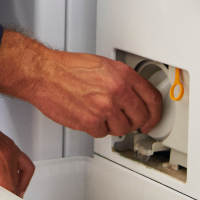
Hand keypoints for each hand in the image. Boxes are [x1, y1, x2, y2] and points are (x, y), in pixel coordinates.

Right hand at [0, 30, 163, 137]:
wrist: (44, 74)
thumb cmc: (68, 68)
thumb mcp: (103, 66)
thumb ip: (122, 81)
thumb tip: (135, 96)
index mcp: (123, 74)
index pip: (153, 99)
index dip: (155, 113)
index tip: (152, 119)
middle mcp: (117, 91)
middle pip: (140, 118)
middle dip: (134, 121)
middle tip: (125, 119)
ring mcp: (105, 108)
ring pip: (122, 129)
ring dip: (113, 125)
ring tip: (100, 113)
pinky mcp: (91, 122)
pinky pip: (103, 133)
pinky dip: (96, 128)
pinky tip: (88, 115)